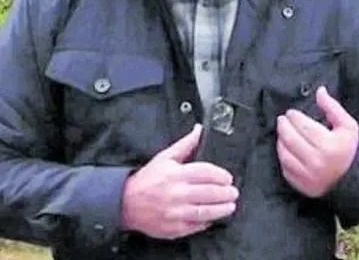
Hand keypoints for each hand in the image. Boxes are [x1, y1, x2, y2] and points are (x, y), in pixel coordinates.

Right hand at [120, 124, 238, 238]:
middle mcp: (176, 193)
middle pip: (209, 192)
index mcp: (175, 174)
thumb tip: (198, 130)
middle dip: (226, 193)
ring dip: (222, 209)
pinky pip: (196, 226)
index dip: (221, 175)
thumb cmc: (146, 180)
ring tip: (230, 206)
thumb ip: (185, 144)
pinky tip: (212, 218)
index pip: (206, 172)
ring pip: (206, 211)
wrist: (126, 202)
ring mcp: (175, 212)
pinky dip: (206, 222)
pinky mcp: (174, 228)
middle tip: (233, 192)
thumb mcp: (164, 157)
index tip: (228, 178)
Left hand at [276, 85, 358, 197]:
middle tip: (282, 119)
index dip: (294, 117)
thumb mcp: (347, 125)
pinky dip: (283, 156)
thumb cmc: (349, 147)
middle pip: (290, 139)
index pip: (303, 126)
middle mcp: (317, 162)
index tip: (291, 113)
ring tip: (283, 132)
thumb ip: (332, 107)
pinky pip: (285, 168)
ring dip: (280, 140)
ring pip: (285, 154)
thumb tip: (319, 90)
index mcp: (329, 146)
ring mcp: (309, 176)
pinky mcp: (303, 185)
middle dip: (283, 126)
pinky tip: (285, 147)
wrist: (354, 177)